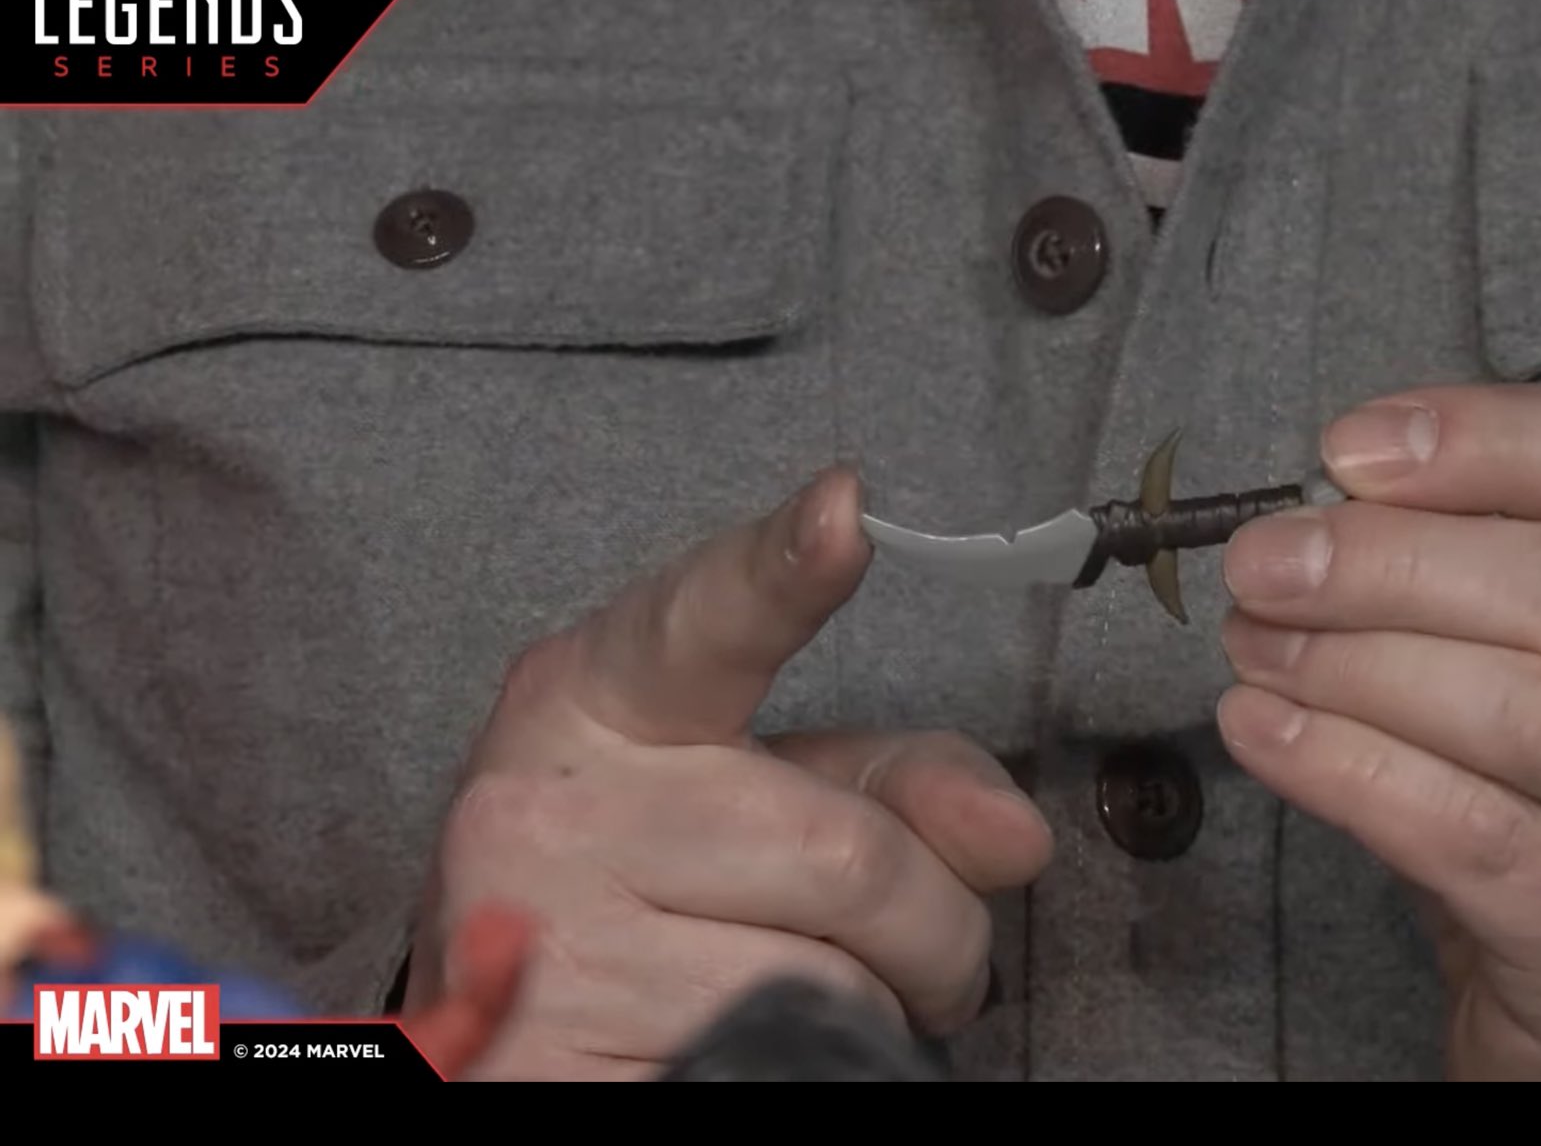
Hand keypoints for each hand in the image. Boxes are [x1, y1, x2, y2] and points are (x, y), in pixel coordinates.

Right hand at [403, 468, 1053, 1078]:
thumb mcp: (761, 800)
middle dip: (934, 927)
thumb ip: (891, 782)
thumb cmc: (646, 895)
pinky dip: (813, 1063)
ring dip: (880, 1008)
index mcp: (592, 695)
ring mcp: (543, 942)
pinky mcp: (551, 1060)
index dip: (779, 574)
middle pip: (848, 853)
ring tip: (822, 1005)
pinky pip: (776, 1056)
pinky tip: (755, 1048)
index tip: (842, 511)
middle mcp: (545, 804)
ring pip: (829, 980)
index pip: (699, 625)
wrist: (490, 1032)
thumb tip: (1015, 833)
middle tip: (923, 956)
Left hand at [1217, 385, 1540, 1079]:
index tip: (1351, 449)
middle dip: (1393, 562)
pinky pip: (1471, 833)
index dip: (1492, 438)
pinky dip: (1346, 768)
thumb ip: (1511, 547)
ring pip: (1534, 711)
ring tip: (1256, 645)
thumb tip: (1338, 497)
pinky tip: (1265, 728)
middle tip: (1267, 562)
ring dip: (1360, 664)